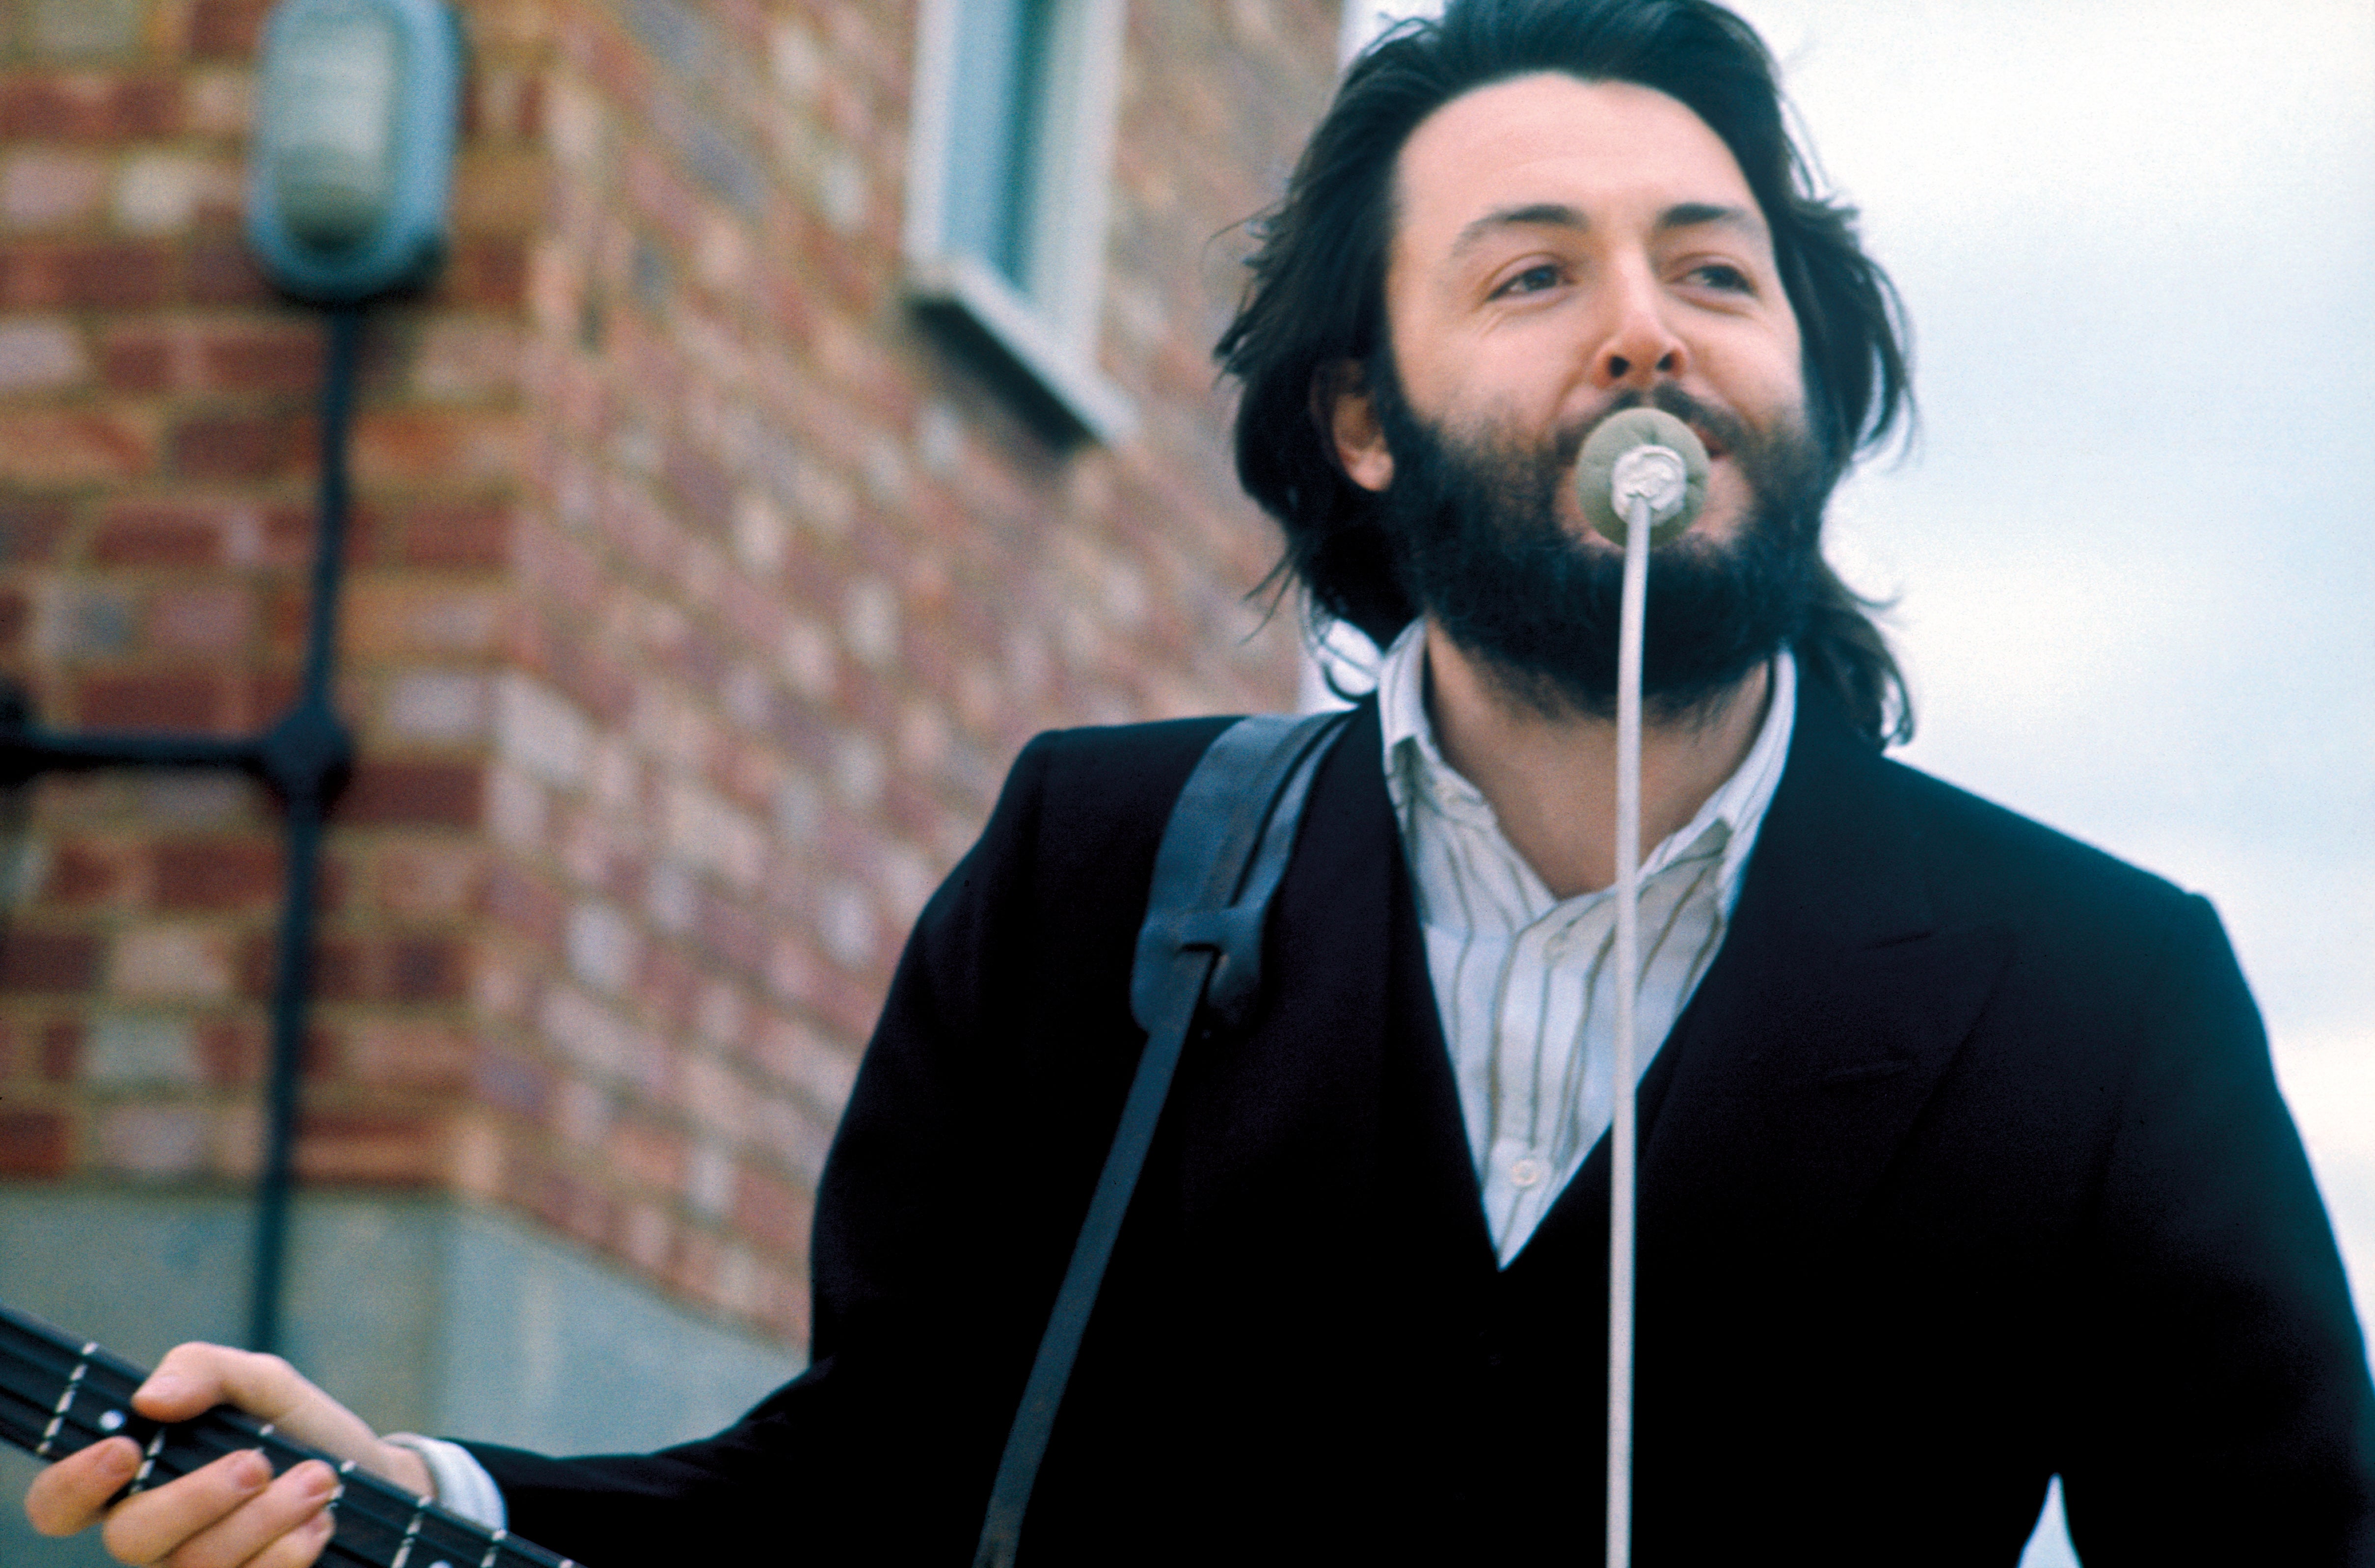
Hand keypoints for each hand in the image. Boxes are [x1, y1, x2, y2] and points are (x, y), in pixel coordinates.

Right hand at [21, 1342, 432, 1565]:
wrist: (372, 1478)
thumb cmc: (300, 1430)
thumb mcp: (262, 1382)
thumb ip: (206, 1371)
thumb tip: (150, 1398)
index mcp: (139, 1482)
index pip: (60, 1503)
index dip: (74, 1485)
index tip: (126, 1449)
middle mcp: (155, 1538)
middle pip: (132, 1538)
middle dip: (199, 1497)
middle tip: (258, 1462)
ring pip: (198, 1567)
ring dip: (266, 1519)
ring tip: (318, 1480)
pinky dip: (290, 1554)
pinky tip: (320, 1522)